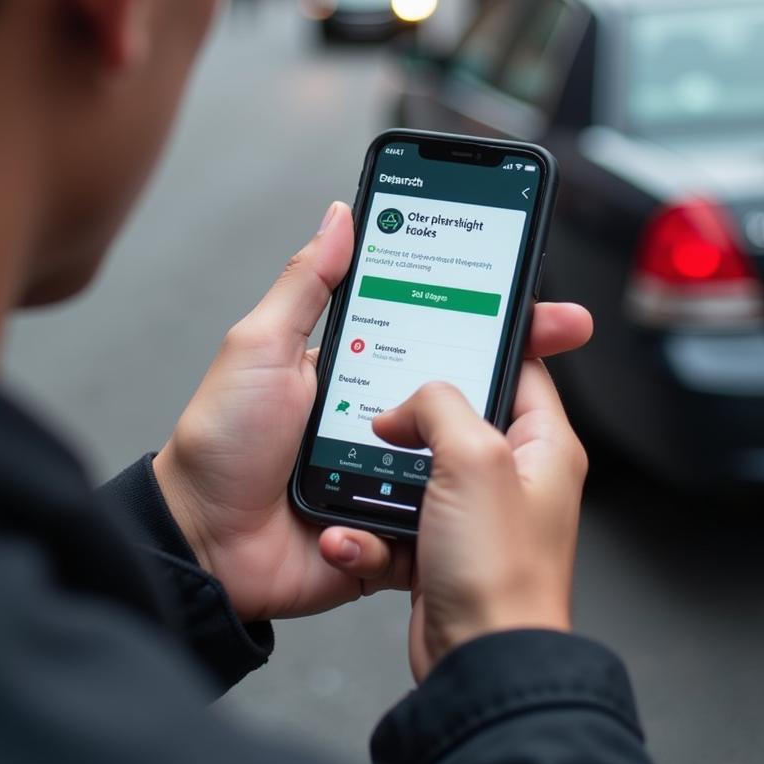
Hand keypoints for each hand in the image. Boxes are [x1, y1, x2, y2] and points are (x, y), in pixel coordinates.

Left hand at [155, 200, 592, 624]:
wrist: (203, 545)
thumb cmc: (221, 443)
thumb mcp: (260, 348)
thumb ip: (306, 286)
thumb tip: (340, 218)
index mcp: (356, 365)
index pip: (431, 326)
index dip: (482, 306)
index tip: (528, 289)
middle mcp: (381, 414)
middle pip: (461, 385)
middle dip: (515, 360)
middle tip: (560, 333)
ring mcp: (390, 469)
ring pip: (462, 449)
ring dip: (490, 434)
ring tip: (518, 412)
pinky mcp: (393, 521)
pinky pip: (439, 512)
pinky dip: (457, 504)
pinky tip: (476, 488)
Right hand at [372, 358, 588, 681]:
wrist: (477, 664)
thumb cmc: (500, 575)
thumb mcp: (476, 458)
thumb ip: (440, 405)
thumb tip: (406, 407)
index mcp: (542, 446)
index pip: (519, 367)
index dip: (481, 344)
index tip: (444, 324)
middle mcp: (512, 476)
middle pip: (456, 416)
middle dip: (412, 417)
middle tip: (386, 412)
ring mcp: (473, 513)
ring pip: (416, 467)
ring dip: (380, 478)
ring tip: (363, 483)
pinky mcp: (438, 546)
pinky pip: (394, 518)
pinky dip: (370, 529)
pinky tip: (357, 539)